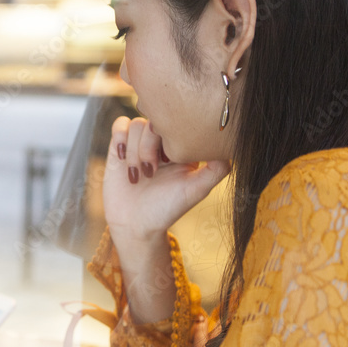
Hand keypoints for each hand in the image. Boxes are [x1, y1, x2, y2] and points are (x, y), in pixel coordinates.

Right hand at [103, 116, 229, 243]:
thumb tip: (228, 146)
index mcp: (182, 147)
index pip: (179, 123)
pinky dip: (120, 139)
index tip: (170, 163)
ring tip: (137, 175)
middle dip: (149, 147)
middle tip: (151, 172)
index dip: (171, 139)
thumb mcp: (197, 190)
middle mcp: (162, 142)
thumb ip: (217, 169)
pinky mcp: (119, 147)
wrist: (134, 225)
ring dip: (134, 151)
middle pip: (155, 121)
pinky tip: (122, 159)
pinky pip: (120, 126)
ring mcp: (140, 143)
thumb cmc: (167, 210)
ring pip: (136, 125)